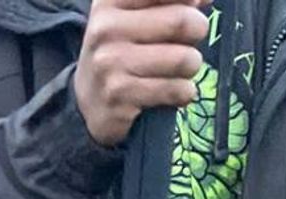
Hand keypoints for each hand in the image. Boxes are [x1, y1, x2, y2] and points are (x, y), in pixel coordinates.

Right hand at [74, 0, 208, 147]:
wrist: (88, 102)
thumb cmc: (124, 49)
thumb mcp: (137, 15)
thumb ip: (171, 2)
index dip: (192, 0)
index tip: (196, 4)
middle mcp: (106, 27)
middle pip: (183, 20)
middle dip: (197, 32)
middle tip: (187, 41)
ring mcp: (109, 63)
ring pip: (184, 59)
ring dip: (192, 66)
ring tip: (178, 70)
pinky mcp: (119, 96)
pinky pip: (176, 90)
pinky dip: (184, 92)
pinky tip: (172, 92)